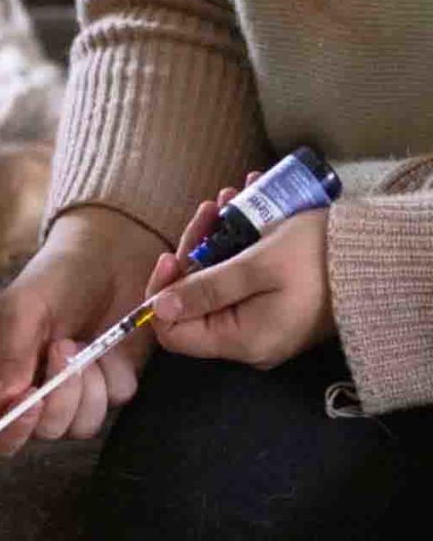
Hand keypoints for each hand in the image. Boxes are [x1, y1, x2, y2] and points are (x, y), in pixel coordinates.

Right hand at [0, 206, 167, 454]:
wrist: (108, 254)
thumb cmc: (54, 278)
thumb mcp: (23, 307)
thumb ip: (10, 355)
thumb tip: (5, 403)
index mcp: (4, 378)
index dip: (11, 432)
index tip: (30, 402)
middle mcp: (39, 394)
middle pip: (45, 432)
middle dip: (60, 395)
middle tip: (64, 345)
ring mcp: (78, 393)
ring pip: (82, 425)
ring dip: (87, 385)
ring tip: (85, 342)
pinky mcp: (113, 384)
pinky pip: (115, 401)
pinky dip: (113, 373)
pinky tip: (107, 344)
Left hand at [147, 182, 334, 368]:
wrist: (382, 256)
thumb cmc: (318, 258)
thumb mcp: (255, 266)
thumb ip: (205, 288)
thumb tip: (157, 307)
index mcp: (241, 340)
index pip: (174, 332)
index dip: (163, 294)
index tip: (170, 256)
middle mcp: (248, 340)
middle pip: (194, 301)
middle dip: (195, 252)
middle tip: (207, 211)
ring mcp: (262, 323)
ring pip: (217, 283)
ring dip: (216, 239)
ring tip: (227, 199)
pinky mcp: (276, 305)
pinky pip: (242, 279)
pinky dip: (238, 244)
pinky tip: (243, 205)